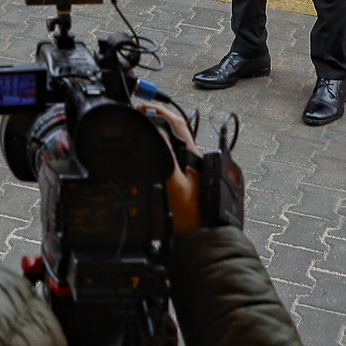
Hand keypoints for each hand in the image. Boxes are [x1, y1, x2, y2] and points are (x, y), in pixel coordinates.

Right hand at [138, 101, 202, 236]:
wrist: (203, 237)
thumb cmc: (194, 216)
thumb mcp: (176, 186)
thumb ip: (167, 160)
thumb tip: (158, 136)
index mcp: (194, 157)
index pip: (178, 125)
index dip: (161, 112)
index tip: (146, 107)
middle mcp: (194, 161)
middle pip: (177, 132)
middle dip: (160, 119)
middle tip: (142, 115)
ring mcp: (190, 171)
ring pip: (175, 145)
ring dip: (162, 134)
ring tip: (145, 128)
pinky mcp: (185, 182)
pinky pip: (173, 158)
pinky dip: (162, 150)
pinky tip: (153, 153)